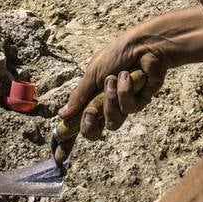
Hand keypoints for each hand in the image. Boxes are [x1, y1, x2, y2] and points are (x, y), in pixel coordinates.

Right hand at [57, 30, 171, 145]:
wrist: (144, 46)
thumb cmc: (117, 54)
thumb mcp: (92, 73)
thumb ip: (79, 96)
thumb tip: (62, 115)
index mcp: (91, 96)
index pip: (77, 122)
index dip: (68, 141)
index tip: (58, 156)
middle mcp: (106, 104)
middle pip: (94, 132)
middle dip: (90, 124)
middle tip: (90, 112)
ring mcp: (123, 105)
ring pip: (112, 121)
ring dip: (111, 99)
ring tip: (115, 78)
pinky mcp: (140, 102)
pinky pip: (128, 108)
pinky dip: (125, 91)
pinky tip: (129, 76)